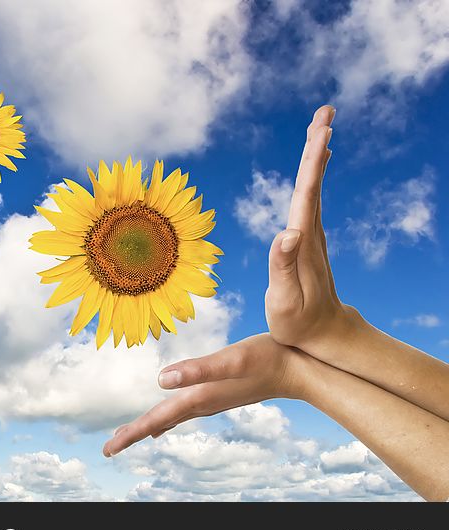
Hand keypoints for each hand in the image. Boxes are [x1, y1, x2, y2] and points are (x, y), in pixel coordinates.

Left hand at [102, 334, 303, 456]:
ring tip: (130, 435)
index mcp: (198, 398)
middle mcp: (202, 404)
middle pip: (159, 423)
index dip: (131, 433)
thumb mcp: (232, 359)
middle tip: (109, 449)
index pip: (156, 420)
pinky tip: (166, 420)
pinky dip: (168, 418)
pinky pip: (184, 412)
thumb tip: (161, 380)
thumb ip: (197, 370)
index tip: (108, 449)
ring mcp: (211, 401)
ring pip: (171, 419)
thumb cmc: (268, 358)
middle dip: (133, 434)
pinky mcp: (219, 394)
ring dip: (149, 426)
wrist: (300, 369)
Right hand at [265, 105, 353, 352]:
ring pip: (313, 188)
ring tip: (321, 128)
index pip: (308, 193)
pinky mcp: (307, 243)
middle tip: (326, 111)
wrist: (325, 337)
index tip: (322, 129)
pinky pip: (310, 201)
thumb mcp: (285, 300)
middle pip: (313, 182)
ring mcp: (311, 238)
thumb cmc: (299, 324)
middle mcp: (311, 234)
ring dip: (317, 157)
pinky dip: (312, 178)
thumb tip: (286, 231)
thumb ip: (283, 266)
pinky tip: (313, 170)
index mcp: (303, 242)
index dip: (313, 161)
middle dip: (318, 145)